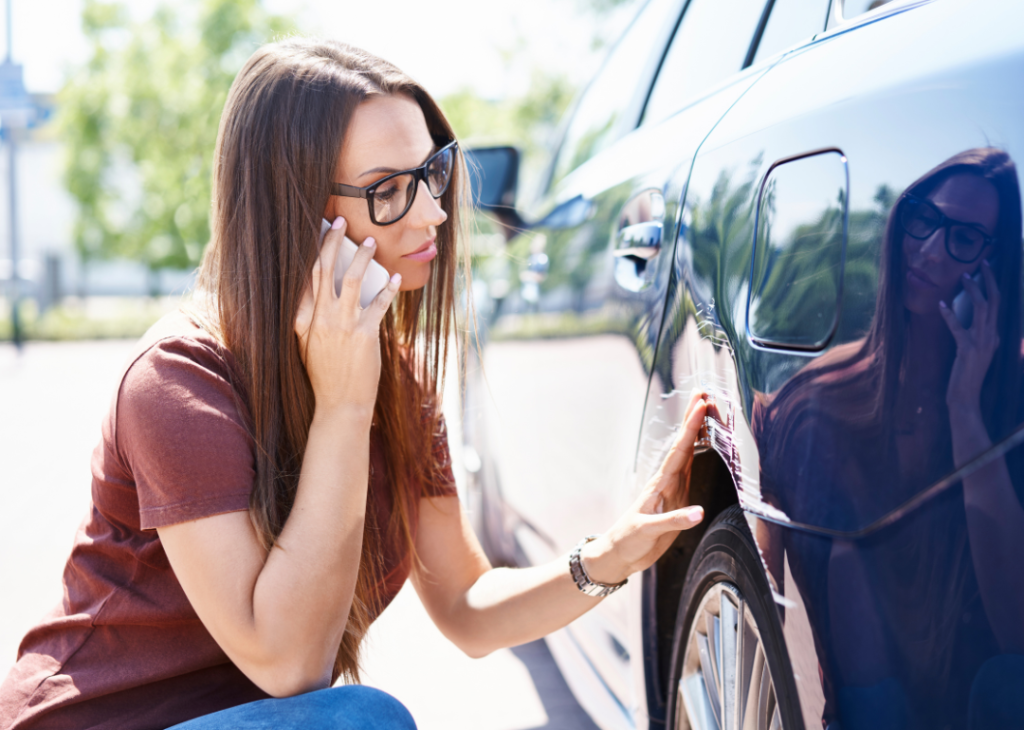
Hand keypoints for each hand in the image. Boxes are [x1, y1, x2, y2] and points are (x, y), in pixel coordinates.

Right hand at [294, 217, 400, 414]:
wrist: (339, 405)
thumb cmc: (325, 375)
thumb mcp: (306, 345)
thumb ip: (308, 318)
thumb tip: (317, 290)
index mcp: (301, 320)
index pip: (305, 277)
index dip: (311, 251)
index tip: (318, 230)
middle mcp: (319, 319)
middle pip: (324, 269)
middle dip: (333, 242)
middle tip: (342, 222)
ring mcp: (342, 326)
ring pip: (353, 279)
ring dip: (363, 256)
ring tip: (371, 241)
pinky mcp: (365, 335)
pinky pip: (378, 303)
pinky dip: (388, 288)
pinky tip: (395, 277)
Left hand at [582, 390, 706, 584]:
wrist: (619, 554)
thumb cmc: (629, 541)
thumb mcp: (648, 532)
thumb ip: (673, 521)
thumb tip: (698, 512)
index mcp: (660, 486)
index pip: (680, 451)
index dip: (691, 428)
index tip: (701, 405)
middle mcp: (667, 482)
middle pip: (684, 445)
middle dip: (694, 420)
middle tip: (703, 394)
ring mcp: (672, 489)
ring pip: (687, 454)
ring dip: (696, 432)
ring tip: (705, 412)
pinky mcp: (676, 500)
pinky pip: (689, 471)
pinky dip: (698, 454)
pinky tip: (704, 445)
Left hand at [939, 260, 999, 413]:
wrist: (966, 397)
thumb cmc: (967, 375)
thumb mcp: (978, 352)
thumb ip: (980, 336)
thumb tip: (976, 321)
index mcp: (995, 335)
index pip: (997, 304)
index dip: (993, 285)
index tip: (987, 268)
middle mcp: (992, 336)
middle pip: (994, 301)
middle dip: (989, 280)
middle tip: (982, 262)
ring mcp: (982, 342)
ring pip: (981, 309)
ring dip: (972, 290)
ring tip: (964, 276)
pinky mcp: (967, 349)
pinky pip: (958, 328)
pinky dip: (949, 314)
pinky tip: (941, 304)